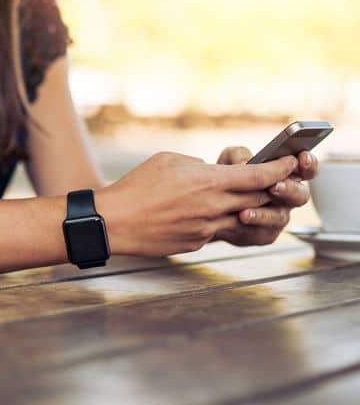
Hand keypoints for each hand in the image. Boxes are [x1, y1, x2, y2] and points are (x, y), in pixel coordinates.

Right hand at [95, 151, 297, 256]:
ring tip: (238, 198)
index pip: (260, 176)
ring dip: (247, 208)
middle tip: (272, 180)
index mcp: (208, 181)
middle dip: (270, 189)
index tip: (290, 163)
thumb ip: (198, 165)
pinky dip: (219, 221)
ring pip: (242, 218)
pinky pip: (218, 231)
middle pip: (259, 198)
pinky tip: (203, 214)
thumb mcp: (168, 160)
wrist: (115, 222)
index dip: (281, 169)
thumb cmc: (136, 187)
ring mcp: (207, 229)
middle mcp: (213, 207)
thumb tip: (213, 171)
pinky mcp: (197, 243)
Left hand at [211, 146, 318, 245]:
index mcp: (286, 175)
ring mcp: (277, 217)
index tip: (303, 157)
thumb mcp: (229, 159)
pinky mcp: (264, 234)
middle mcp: (287, 197)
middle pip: (300, 195)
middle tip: (274, 186)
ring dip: (265, 213)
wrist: (208, 204)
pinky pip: (263, 232)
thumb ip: (239, 155)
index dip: (309, 164)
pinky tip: (240, 218)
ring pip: (279, 216)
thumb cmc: (226, 176)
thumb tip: (245, 162)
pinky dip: (251, 225)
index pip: (306, 170)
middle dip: (289, 189)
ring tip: (247, 210)